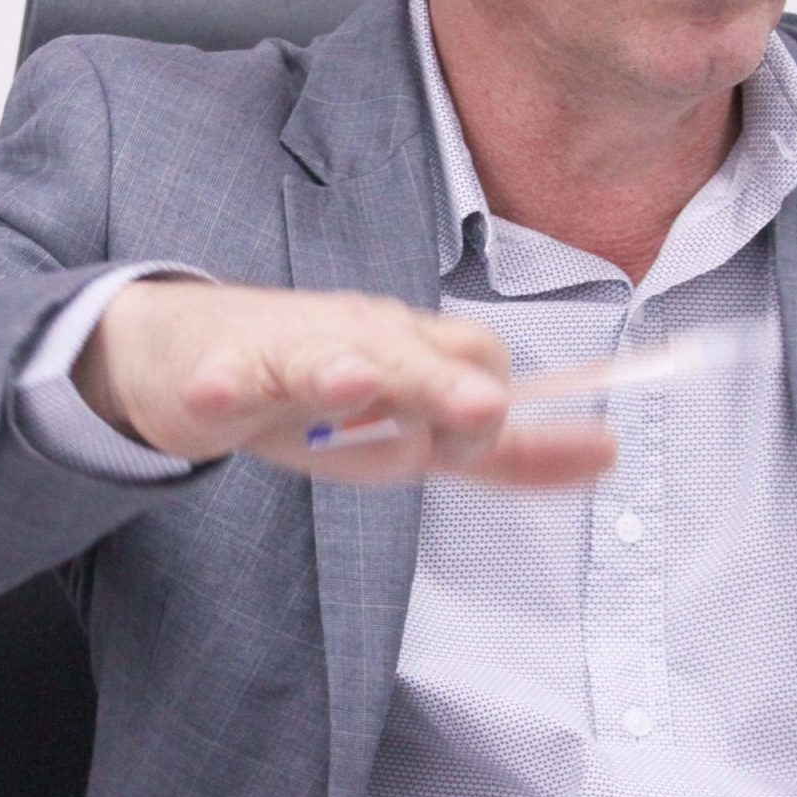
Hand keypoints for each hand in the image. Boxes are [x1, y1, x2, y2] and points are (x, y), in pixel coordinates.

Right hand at [70, 279, 616, 485]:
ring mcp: (287, 353)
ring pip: (319, 358)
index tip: (476, 440)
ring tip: (355, 382)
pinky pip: (220, 379)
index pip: (476, 364)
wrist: (189, 354)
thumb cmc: (316, 390)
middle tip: (475, 407)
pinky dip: (222, 386)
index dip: (485, 408)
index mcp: (413, 353)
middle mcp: (359, 341)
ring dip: (340, 372)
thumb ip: (509, 455)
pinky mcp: (217, 372)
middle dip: (440, 384)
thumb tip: (607, 455)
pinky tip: (221, 394)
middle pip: (409, 357)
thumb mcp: (418, 428)